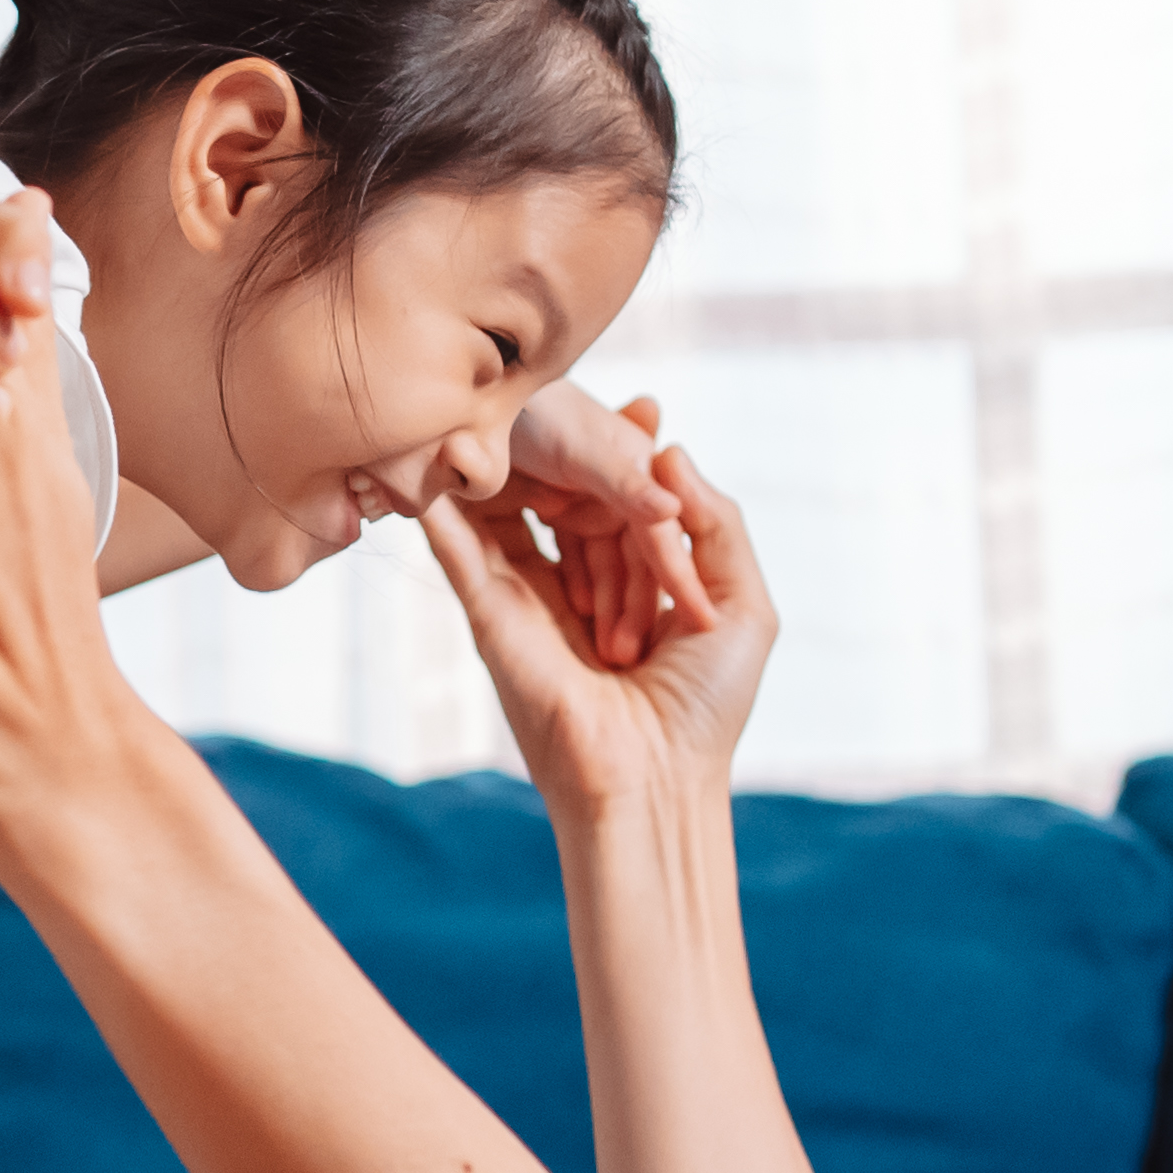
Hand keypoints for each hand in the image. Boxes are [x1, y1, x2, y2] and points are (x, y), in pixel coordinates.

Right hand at [430, 399, 778, 826]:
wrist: (656, 780)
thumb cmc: (706, 706)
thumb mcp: (741, 604)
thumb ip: (716, 523)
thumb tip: (671, 451)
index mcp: (632, 584)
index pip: (622, 500)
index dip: (628, 454)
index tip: (643, 407)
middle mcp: (576, 586)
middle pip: (561, 496)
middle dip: (560, 447)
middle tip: (562, 392)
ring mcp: (528, 599)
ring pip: (503, 515)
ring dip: (487, 463)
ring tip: (474, 403)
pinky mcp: (493, 619)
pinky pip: (462, 553)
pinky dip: (443, 509)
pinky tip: (431, 459)